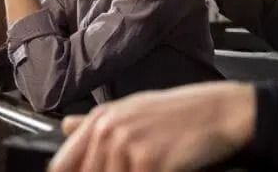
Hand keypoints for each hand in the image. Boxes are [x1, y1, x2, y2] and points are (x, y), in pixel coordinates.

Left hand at [48, 82, 255, 171]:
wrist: (215, 111)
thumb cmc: (177, 113)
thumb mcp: (132, 110)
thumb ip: (95, 123)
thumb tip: (65, 126)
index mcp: (101, 119)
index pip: (62, 166)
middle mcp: (108, 129)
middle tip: (140, 166)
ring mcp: (127, 144)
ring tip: (154, 164)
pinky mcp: (148, 161)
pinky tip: (165, 167)